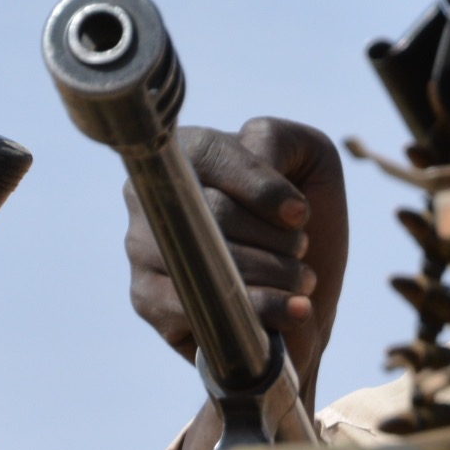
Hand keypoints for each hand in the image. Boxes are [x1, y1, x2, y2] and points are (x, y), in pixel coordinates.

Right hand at [126, 117, 347, 400]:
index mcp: (185, 153)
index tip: (300, 214)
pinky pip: (195, 305)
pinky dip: (258, 309)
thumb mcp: (309, 158)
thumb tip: (251, 157)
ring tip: (302, 280)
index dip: (259, 186)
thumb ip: (278, 140)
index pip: (207, 154)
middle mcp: (151, 196)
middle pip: (212, 212)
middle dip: (274, 238)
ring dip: (270, 274)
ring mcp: (141, 248)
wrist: (303, 291)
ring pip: (204, 260)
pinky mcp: (146, 299)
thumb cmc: (302, 218)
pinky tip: (292, 310)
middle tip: (302, 250)